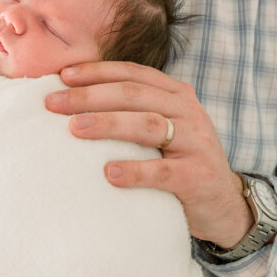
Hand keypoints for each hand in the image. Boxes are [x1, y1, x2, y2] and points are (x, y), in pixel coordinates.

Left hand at [45, 61, 252, 248]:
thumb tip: (72, 102)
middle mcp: (188, 112)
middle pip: (133, 94)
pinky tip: (108, 173)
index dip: (97, 72)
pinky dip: (134, 171)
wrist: (223, 205)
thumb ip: (131, 113)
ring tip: (74, 128)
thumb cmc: (178, 163)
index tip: (62, 75)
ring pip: (146, 124)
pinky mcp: (197, 177)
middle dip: (90, 95)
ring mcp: (196, 143)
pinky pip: (161, 172)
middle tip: (54, 103)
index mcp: (176, 95)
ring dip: (106, 123)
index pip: (132, 74)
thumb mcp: (162, 129)